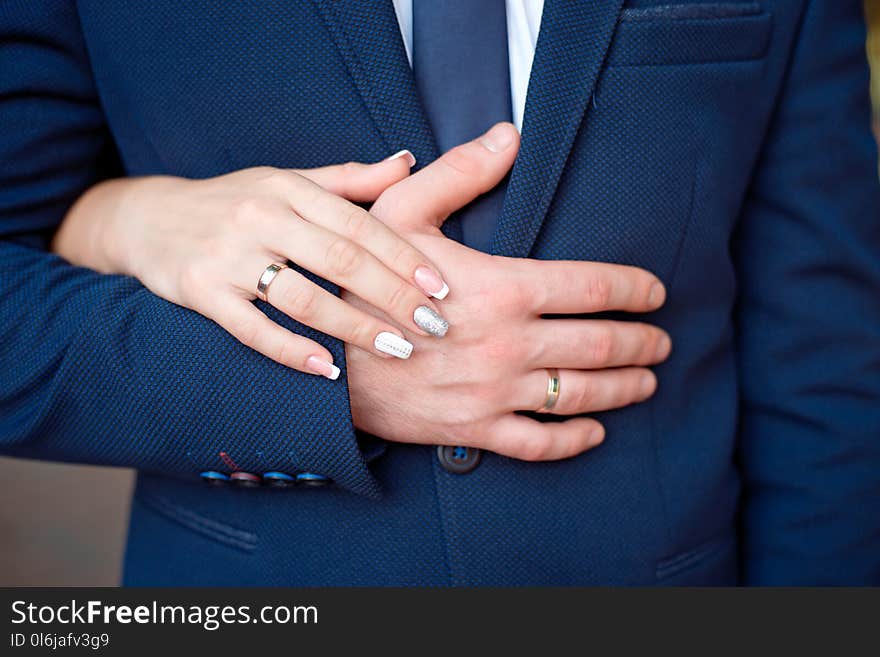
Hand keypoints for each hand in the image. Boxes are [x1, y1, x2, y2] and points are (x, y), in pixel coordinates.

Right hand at [53, 153, 453, 378]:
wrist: (147, 219)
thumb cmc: (233, 201)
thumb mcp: (286, 180)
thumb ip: (348, 179)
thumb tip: (408, 163)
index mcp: (287, 188)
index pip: (358, 222)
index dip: (403, 255)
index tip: (441, 286)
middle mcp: (259, 217)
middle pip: (339, 259)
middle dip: (393, 296)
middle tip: (433, 326)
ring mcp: (228, 256)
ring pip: (302, 297)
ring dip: (354, 328)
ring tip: (397, 350)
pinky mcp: (201, 291)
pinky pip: (252, 328)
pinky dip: (292, 350)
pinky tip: (330, 371)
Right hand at [346, 123, 670, 460]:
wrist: (323, 355)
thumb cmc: (363, 279)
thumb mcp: (401, 213)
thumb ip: (459, 173)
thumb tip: (510, 135)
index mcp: (503, 287)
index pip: (594, 286)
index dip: (635, 289)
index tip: (656, 292)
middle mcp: (510, 343)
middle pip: (601, 344)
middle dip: (642, 343)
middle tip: (662, 341)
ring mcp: (495, 391)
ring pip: (580, 395)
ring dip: (625, 388)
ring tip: (648, 381)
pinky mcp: (475, 429)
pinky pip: (539, 443)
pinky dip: (575, 440)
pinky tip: (596, 431)